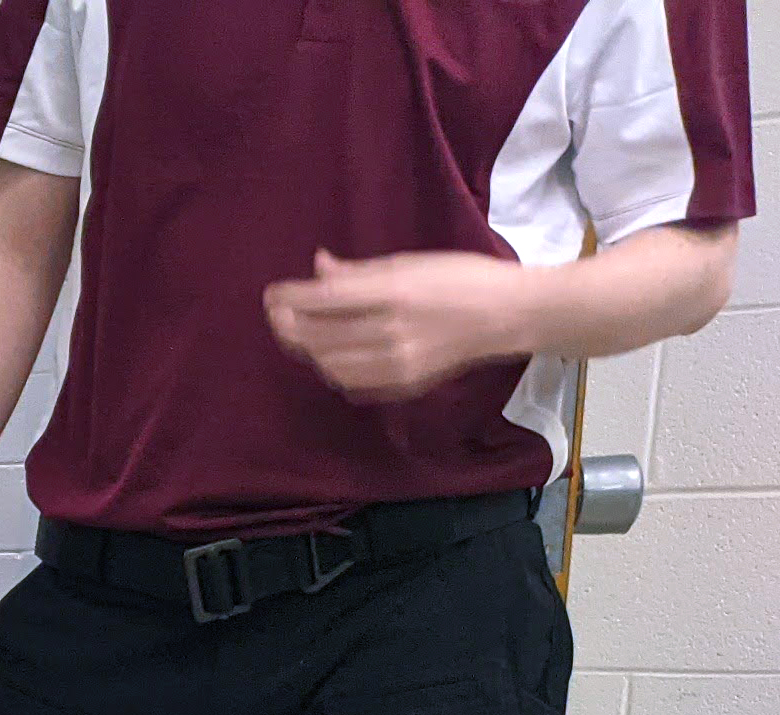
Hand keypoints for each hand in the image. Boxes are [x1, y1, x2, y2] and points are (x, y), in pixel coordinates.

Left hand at [264, 248, 534, 402]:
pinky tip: (329, 353)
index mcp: (394, 294)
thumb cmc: (462, 278)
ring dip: (307, 350)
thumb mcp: (411, 263)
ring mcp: (396, 364)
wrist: (508, 316)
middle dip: (287, 326)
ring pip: (328, 365)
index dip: (290, 299)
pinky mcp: (402, 385)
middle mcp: (391, 333)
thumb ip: (359, 272)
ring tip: (300, 332)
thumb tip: (317, 266)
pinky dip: (331, 367)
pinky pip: (350, 382)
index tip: (271, 294)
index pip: (323, 300)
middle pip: (317, 337)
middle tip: (276, 314)